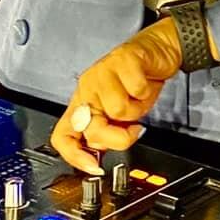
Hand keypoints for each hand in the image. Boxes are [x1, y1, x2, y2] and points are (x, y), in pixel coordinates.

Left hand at [49, 20, 182, 173]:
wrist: (157, 52)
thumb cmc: (137, 81)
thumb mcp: (121, 115)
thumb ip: (107, 132)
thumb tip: (99, 153)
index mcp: (83, 103)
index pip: (63, 135)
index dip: (74, 156)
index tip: (95, 167)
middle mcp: (87, 88)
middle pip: (91, 128)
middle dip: (119, 136)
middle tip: (133, 128)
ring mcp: (102, 73)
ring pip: (117, 110)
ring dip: (136, 110)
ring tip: (137, 98)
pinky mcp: (121, 60)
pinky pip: (135, 90)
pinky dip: (145, 92)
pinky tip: (144, 83)